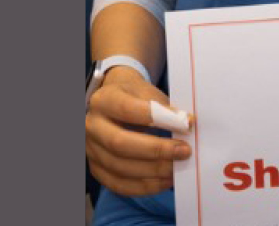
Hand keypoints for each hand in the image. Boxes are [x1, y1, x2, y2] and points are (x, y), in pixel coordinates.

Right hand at [85, 66, 193, 196]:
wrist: (113, 102)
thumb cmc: (134, 96)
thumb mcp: (147, 91)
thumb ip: (163, 107)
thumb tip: (186, 125)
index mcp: (104, 100)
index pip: (129, 110)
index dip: (160, 119)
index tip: (187, 124)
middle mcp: (92, 125)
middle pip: (120, 143)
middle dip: (156, 150)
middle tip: (184, 151)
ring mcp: (91, 149)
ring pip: (119, 167)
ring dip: (153, 171)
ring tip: (176, 169)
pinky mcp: (96, 168)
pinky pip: (118, 184)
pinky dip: (144, 186)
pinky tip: (164, 182)